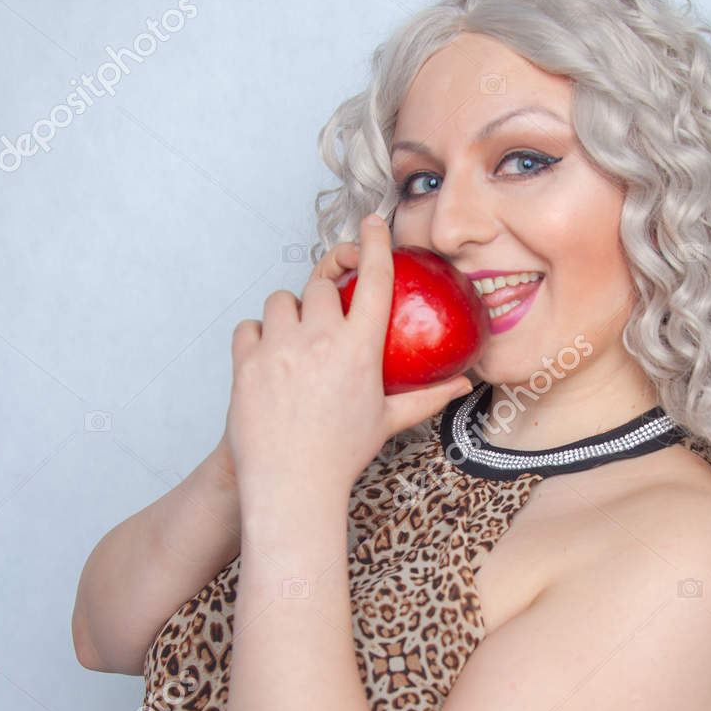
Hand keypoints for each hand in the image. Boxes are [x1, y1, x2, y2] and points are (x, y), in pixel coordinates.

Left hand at [223, 215, 473, 514]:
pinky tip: (268, 357)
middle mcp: (319, 341)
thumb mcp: (387, 421)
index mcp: (360, 350)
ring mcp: (279, 350)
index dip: (374, 243)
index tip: (372, 223)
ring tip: (294, 339)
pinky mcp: (246, 363)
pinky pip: (249, 327)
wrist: (291, 487)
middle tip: (325, 313)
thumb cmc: (341, 456)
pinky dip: (257, 336)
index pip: (373, 278)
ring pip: (280, 301)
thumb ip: (426, 397)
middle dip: (324, 293)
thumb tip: (464, 386)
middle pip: (320, 285)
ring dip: (289, 312)